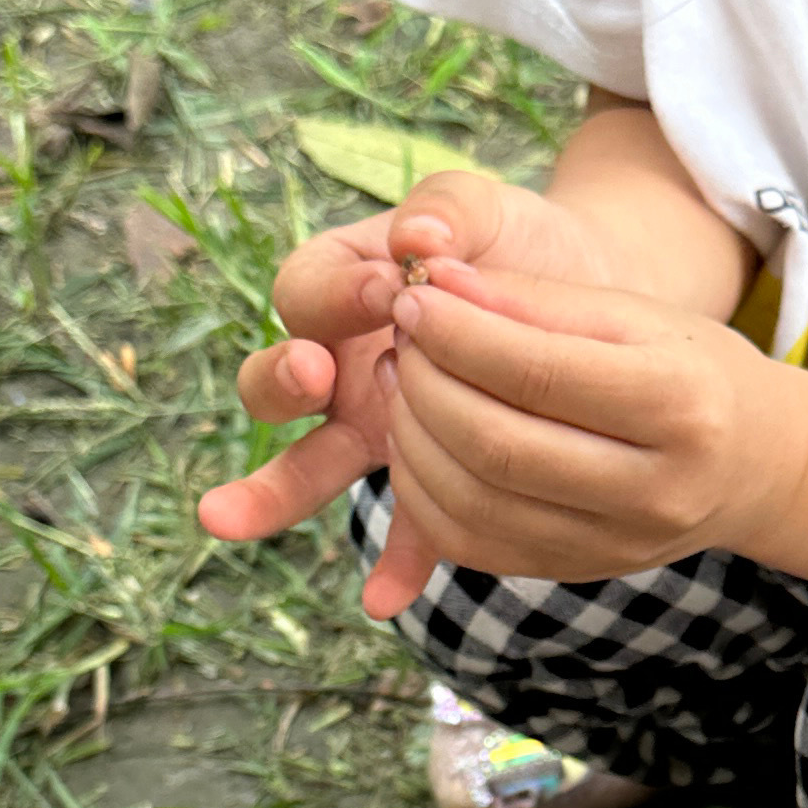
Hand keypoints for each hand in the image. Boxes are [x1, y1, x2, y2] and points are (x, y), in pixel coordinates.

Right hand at [197, 171, 627, 618]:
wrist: (581, 302)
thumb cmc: (516, 246)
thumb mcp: (488, 208)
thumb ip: (449, 208)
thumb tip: (418, 236)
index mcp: (343, 287)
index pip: (306, 289)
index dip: (338, 291)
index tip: (391, 285)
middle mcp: (340, 364)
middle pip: (274, 382)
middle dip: (280, 381)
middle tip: (314, 374)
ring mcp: (373, 430)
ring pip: (307, 466)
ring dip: (272, 491)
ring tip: (227, 519)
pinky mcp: (425, 478)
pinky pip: (403, 528)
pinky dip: (393, 565)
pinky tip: (385, 599)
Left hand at [377, 257, 805, 586]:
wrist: (752, 463)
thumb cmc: (688, 370)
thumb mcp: (633, 315)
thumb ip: (534, 300)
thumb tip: (434, 284)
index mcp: (677, 403)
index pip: (538, 372)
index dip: (458, 334)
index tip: (414, 300)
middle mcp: (652, 489)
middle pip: (498, 444)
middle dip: (427, 385)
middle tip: (403, 342)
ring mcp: (614, 545)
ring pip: (473, 503)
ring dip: (413, 439)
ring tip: (404, 384)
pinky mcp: (575, 571)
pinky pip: (470, 544)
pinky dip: (422, 493)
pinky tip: (418, 441)